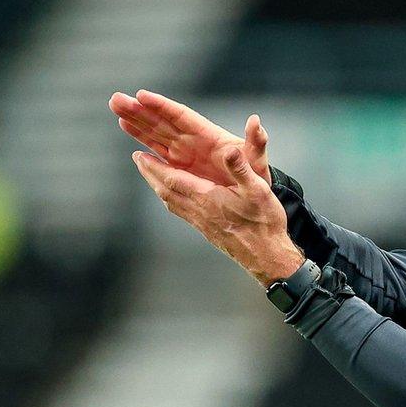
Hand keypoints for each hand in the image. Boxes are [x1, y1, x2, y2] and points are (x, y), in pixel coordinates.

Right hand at [109, 89, 271, 187]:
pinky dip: (142, 140)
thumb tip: (256, 122)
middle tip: (116, 99)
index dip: (162, 106)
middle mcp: (193, 140)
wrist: (252, 192)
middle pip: (162, 121)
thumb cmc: (256, 173)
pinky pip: (157, 150)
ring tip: (116, 108)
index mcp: (209, 136)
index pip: (181, 117)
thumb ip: (257, 142)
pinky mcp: (180, 164)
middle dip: (140, 110)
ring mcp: (185, 151)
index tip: (142, 96)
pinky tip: (126, 128)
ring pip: (155, 132)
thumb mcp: (258, 159)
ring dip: (136, 121)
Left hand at [131, 145, 303, 286]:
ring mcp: (201, 223)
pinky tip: (176, 197)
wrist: (266, 256)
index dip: (154, 167)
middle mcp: (198, 212)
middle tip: (139, 160)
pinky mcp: (206, 230)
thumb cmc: (263, 223)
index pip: (172, 180)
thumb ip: (241, 169)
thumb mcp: (257, 190)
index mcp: (207, 199)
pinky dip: (171, 199)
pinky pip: (181, 211)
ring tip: (152, 175)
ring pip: (170, 203)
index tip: (140, 155)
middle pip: (165, 192)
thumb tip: (229, 150)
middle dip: (150, 175)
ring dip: (158, 187)